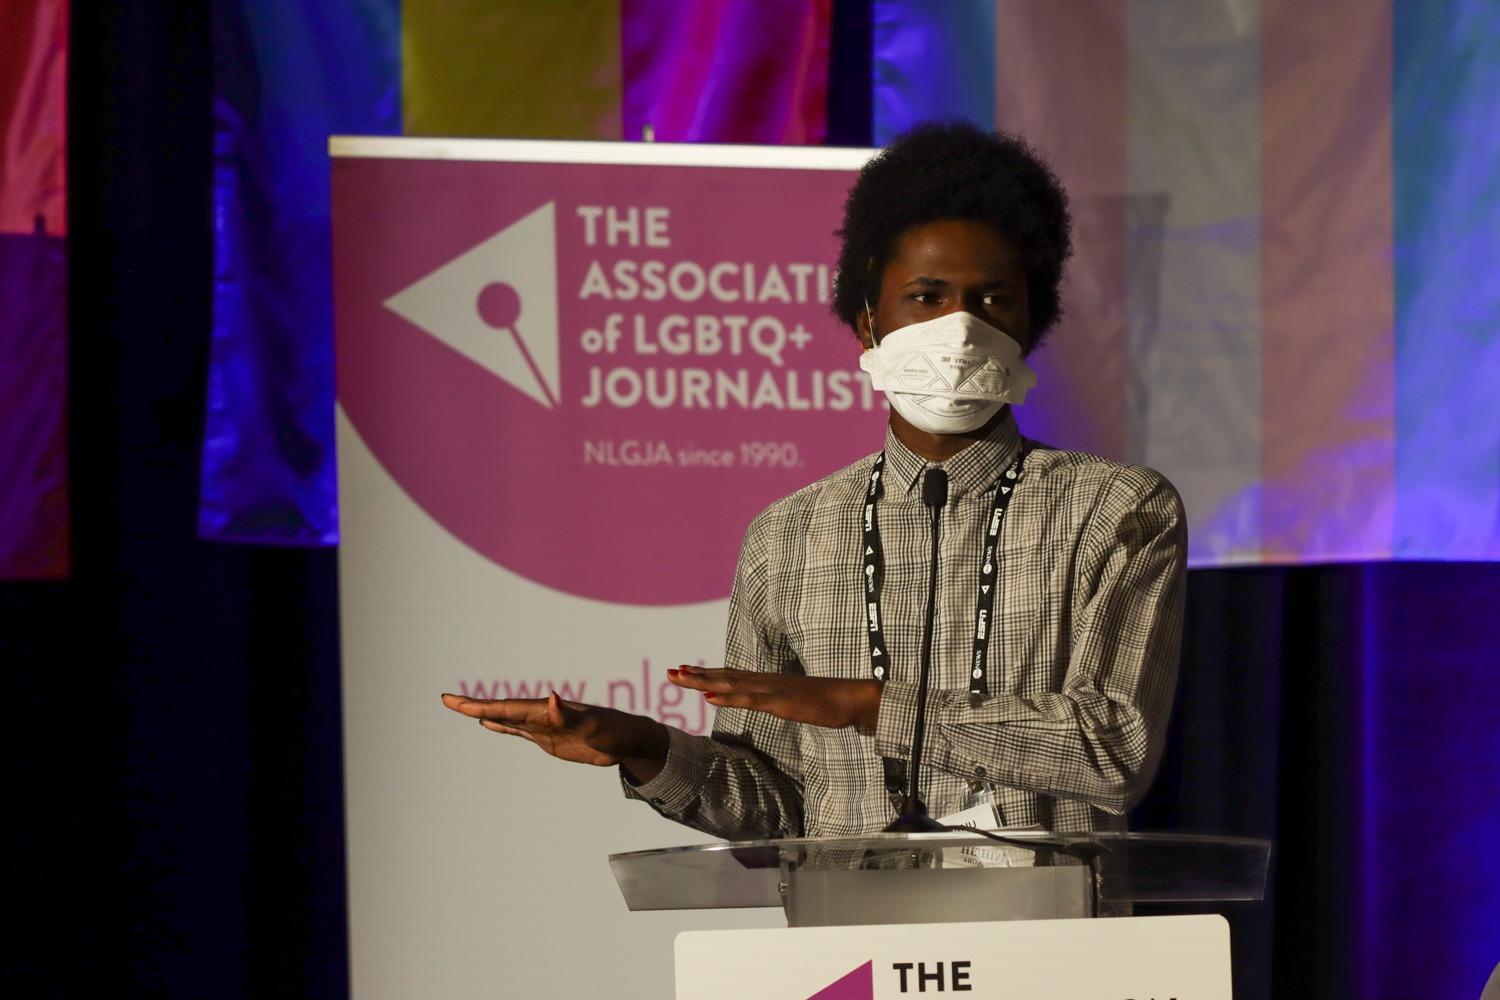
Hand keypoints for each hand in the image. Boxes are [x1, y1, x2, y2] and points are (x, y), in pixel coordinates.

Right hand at [440, 692, 668, 779]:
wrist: (628, 740)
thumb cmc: (614, 730)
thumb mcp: (593, 725)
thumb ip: (570, 715)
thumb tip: (550, 698)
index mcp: (547, 711)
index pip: (507, 708)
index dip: (480, 705)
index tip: (456, 702)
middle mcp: (541, 715)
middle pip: (500, 709)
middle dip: (473, 705)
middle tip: (446, 700)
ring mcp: (543, 726)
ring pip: (506, 718)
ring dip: (483, 713)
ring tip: (461, 707)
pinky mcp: (548, 738)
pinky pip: (519, 730)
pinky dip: (501, 725)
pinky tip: (489, 724)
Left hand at [667, 666, 882, 730]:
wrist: (852, 698)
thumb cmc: (827, 702)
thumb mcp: (796, 703)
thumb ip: (779, 701)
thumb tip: (769, 704)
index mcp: (768, 682)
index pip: (731, 675)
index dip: (706, 673)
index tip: (683, 671)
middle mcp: (766, 681)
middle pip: (724, 676)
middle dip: (695, 675)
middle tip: (668, 672)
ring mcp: (773, 690)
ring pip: (731, 684)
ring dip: (703, 682)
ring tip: (679, 679)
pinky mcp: (782, 702)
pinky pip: (751, 700)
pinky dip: (728, 698)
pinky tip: (710, 698)